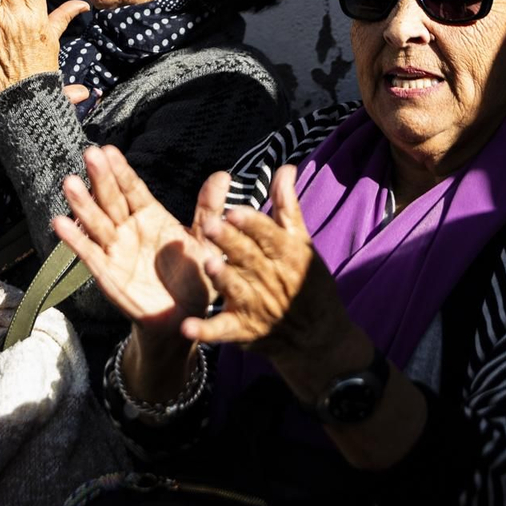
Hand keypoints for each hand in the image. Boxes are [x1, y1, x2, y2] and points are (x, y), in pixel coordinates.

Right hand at [53, 145, 225, 342]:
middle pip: (112, 199)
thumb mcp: (206, 241)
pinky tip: (60, 223)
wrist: (186, 316)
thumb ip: (209, 209)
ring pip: (96, 222)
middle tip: (90, 155)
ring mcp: (115, 249)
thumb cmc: (195, 276)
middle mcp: (129, 228)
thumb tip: (223, 175)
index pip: (133, 188)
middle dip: (100, 178)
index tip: (108, 150)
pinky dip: (74, 240)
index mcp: (151, 215)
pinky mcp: (107, 273)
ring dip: (82, 204)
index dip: (120, 170)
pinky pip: (89, 254)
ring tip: (70, 183)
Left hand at [187, 164, 357, 389]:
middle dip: (231, 242)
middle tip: (211, 225)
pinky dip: (206, 330)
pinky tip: (187, 327)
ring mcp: (257, 306)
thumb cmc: (308, 283)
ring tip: (209, 264)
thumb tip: (285, 167)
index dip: (252, 223)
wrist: (318, 338)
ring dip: (224, 278)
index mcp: (288, 254)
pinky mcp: (243, 331)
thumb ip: (286, 206)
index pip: (269, 235)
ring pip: (237, 290)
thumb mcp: (301, 243)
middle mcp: (272, 280)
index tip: (234, 209)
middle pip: (249, 258)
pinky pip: (222, 330)